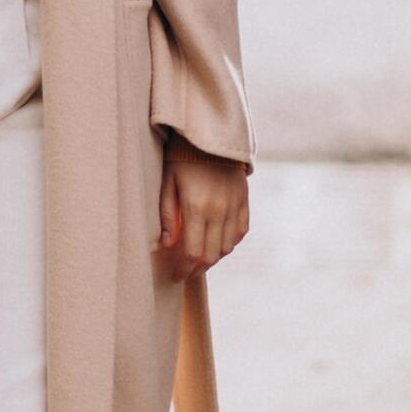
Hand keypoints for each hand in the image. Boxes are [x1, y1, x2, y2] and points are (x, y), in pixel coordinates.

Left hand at [157, 136, 248, 279]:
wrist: (210, 134)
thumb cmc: (181, 159)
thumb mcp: (167, 184)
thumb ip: (168, 216)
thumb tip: (166, 245)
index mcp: (197, 207)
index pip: (193, 252)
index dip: (184, 269)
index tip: (175, 277)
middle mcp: (219, 210)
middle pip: (212, 255)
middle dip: (197, 269)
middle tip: (186, 273)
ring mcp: (234, 206)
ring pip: (227, 247)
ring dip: (213, 258)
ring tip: (199, 260)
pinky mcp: (244, 201)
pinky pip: (240, 231)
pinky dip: (230, 243)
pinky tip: (218, 244)